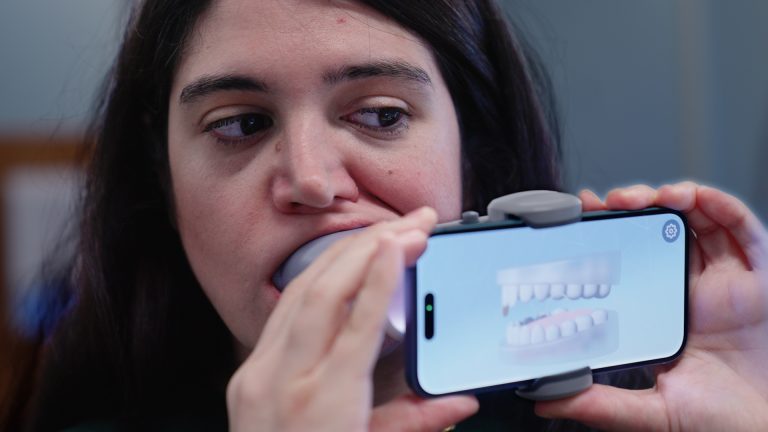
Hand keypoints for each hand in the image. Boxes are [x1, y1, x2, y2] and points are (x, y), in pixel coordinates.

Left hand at [226, 207, 478, 431]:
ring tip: (381, 231)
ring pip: (299, 292)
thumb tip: (462, 400)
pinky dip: (314, 279)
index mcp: (326, 405)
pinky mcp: (246, 373)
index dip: (383, 277)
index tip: (404, 242)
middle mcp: (286, 381)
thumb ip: (416, 423)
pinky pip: (281, 311)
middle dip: (369, 248)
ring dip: (342, 254)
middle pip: (325, 294)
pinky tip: (338, 262)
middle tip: (410, 223)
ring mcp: (258, 374)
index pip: (358, 324)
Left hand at [536, 183, 767, 430]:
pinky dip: (719, 205)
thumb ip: (601, 403)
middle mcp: (693, 288)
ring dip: (671, 196)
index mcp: (665, 310)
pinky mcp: (759, 278)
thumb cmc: (716, 421)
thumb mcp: (649, 410)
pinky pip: (743, 230)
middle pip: (663, 230)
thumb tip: (545, 400)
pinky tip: (691, 198)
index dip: (609, 234)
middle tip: (606, 204)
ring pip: (699, 221)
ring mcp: (726, 280)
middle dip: (634, 208)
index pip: (632, 259)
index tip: (578, 220)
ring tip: (644, 197)